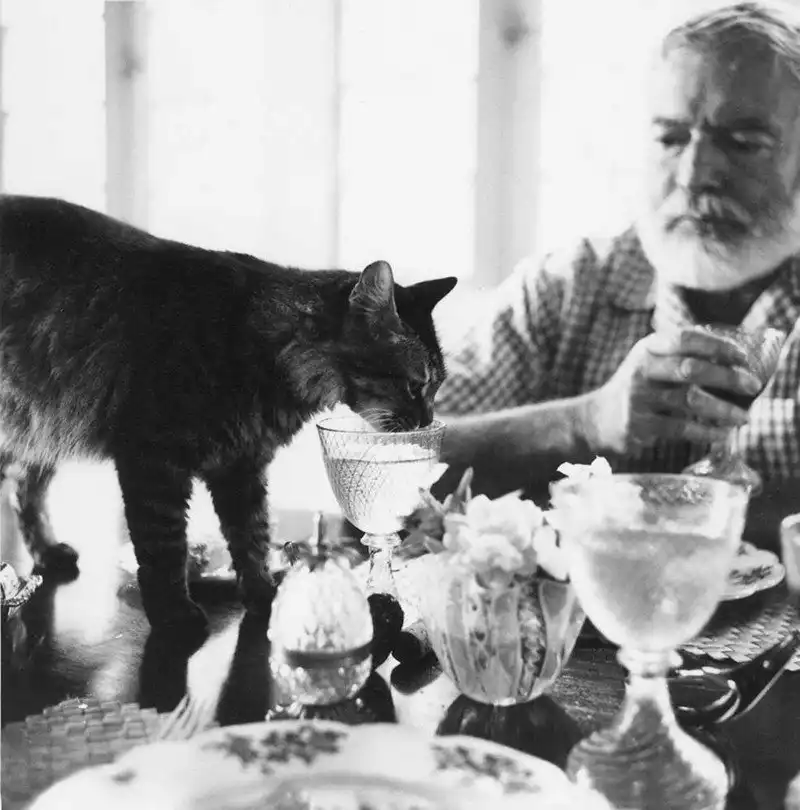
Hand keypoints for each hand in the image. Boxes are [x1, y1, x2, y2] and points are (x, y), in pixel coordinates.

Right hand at [586, 328, 761, 453]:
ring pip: (688, 401)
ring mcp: (638, 398)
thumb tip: (735, 359)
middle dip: (726, 377)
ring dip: (722, 410)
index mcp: (648, 349)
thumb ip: (681, 355)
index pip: (686, 339)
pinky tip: (721, 434)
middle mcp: (641, 370)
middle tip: (752, 386)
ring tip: (743, 418)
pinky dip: (706, 432)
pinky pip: (680, 428)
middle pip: (689, 369)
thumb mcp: (650, 363)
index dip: (717, 346)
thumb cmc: (636, 388)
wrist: (595, 419)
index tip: (743, 356)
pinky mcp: (638, 425)